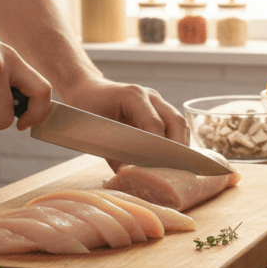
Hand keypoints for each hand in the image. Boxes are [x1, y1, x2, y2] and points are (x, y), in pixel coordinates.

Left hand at [58, 76, 188, 170]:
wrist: (87, 91)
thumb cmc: (86, 110)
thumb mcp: (95, 132)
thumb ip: (114, 155)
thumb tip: (130, 176)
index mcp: (132, 96)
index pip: (154, 123)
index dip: (158, 147)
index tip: (158, 166)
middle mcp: (149, 95)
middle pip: (175, 121)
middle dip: (177, 147)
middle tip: (174, 169)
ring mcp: (157, 100)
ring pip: (179, 122)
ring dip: (180, 144)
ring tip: (175, 165)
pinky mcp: (159, 108)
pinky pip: (175, 124)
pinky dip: (176, 141)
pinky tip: (169, 156)